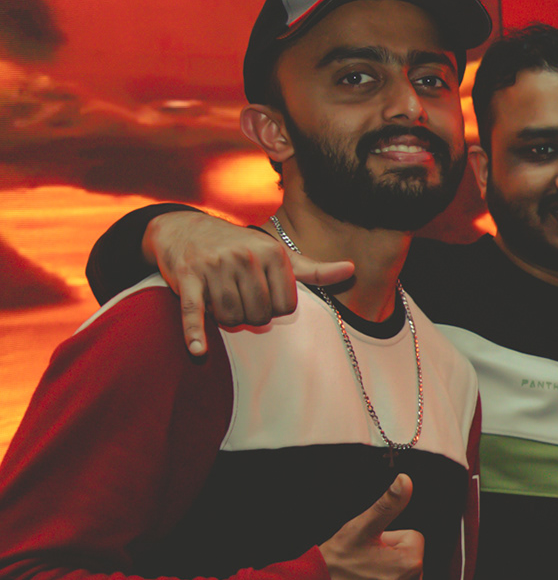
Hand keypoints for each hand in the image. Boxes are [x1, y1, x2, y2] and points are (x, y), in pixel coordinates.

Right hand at [146, 210, 354, 354]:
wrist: (184, 228)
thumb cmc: (240, 247)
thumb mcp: (277, 254)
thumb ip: (313, 269)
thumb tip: (351, 270)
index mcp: (272, 254)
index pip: (286, 307)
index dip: (275, 310)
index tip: (263, 297)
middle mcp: (245, 258)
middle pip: (259, 315)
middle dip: (251, 316)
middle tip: (241, 300)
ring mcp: (215, 268)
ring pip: (231, 318)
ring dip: (227, 319)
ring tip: (223, 302)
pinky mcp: (187, 279)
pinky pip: (194, 312)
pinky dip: (194, 333)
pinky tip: (199, 350)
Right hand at [320, 476, 465, 579]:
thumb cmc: (332, 565)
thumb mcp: (359, 529)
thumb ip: (388, 504)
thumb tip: (406, 480)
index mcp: (411, 562)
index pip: (412, 539)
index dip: (389, 540)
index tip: (368, 549)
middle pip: (411, 562)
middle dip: (389, 561)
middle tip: (361, 568)